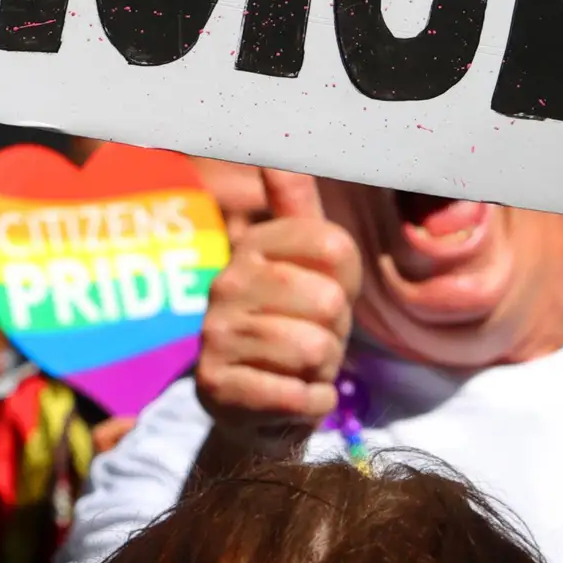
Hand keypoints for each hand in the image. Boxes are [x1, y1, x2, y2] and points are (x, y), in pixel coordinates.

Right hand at [195, 170, 362, 454]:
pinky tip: (290, 397)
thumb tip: (277, 155)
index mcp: (254, 244)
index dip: (347, 281)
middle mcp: (226, 282)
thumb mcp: (305, 264)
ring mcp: (216, 334)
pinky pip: (299, 396)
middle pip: (330, 301)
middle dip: (335, 332)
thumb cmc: (294, 326)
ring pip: (315, 350)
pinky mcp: (215, 387)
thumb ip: (298, 206)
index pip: (334, 245)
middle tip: (311, 339)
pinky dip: (310, 404)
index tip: (324, 292)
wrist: (258, 406)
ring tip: (298, 369)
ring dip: (321, 371)